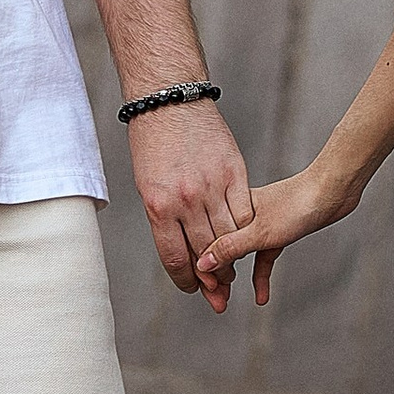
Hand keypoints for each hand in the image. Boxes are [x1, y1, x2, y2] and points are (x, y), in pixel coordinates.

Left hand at [127, 100, 256, 310]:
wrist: (168, 101)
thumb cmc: (152, 143)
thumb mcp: (147, 186)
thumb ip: (165, 219)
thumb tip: (183, 251)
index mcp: (158, 206)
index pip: (177, 257)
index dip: (188, 280)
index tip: (194, 290)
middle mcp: (185, 200)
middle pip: (206, 253)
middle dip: (213, 279)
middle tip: (219, 292)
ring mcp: (212, 185)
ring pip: (229, 236)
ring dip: (232, 259)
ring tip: (232, 270)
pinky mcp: (234, 172)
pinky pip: (244, 211)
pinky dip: (245, 229)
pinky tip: (243, 238)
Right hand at [192, 161, 355, 310]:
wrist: (333, 190)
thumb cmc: (298, 203)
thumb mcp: (260, 231)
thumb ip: (230, 247)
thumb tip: (203, 263)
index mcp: (230, 207)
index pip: (207, 241)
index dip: (202, 266)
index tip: (203, 291)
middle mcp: (241, 214)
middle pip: (221, 250)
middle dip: (216, 277)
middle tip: (215, 303)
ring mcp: (259, 223)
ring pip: (240, 255)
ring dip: (235, 278)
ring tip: (227, 301)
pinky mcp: (276, 231)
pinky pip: (262, 258)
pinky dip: (260, 276)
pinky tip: (260, 296)